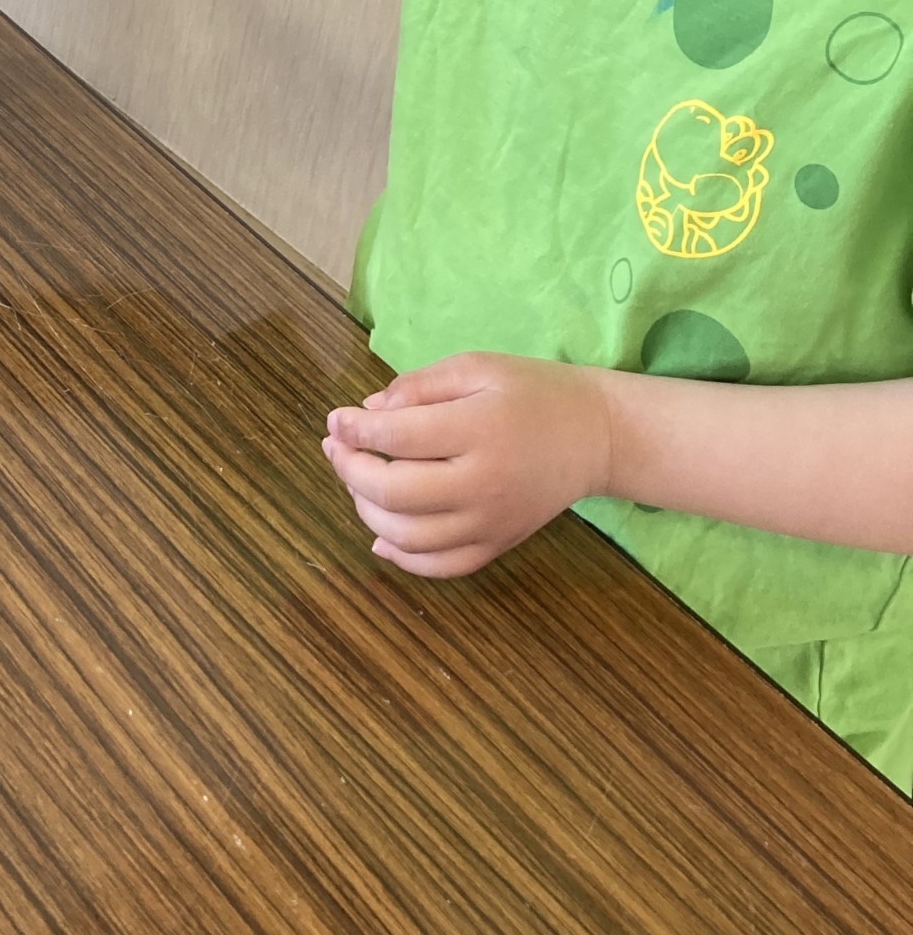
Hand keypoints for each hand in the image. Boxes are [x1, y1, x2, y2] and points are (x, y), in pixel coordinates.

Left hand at [320, 353, 615, 576]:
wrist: (596, 436)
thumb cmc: (532, 393)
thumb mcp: (476, 368)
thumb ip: (418, 387)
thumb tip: (367, 413)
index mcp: (479, 430)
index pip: (398, 437)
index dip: (355, 429)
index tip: (336, 419)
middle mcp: (483, 484)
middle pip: (395, 492)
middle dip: (350, 470)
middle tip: (336, 447)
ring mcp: (491, 522)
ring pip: (408, 536)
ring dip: (367, 511)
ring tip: (358, 482)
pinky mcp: (498, 544)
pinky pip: (441, 566)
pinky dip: (402, 558)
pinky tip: (380, 536)